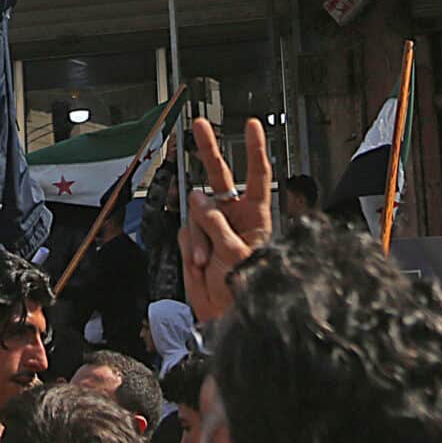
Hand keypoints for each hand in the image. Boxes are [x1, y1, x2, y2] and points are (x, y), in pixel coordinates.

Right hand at [182, 116, 272, 323]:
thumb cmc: (244, 288)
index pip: (257, 176)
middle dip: (208, 150)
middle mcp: (234, 216)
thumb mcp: (235, 253)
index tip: (251, 126)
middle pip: (220, 176)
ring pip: (195, 209)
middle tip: (200, 125)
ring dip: (196, 233)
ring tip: (204, 258)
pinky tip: (199, 262)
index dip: (254, 150)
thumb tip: (197, 198)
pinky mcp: (195, 239)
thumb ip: (215, 222)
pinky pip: (184, 230)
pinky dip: (188, 245)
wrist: (223, 316)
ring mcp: (212, 226)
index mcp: (255, 216)